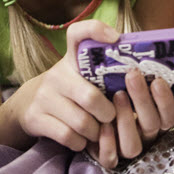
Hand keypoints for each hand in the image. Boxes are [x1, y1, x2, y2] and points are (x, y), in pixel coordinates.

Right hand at [4, 21, 117, 156]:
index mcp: (72, 59)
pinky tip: (83, 138)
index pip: (78, 33)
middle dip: (108, 113)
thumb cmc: (72, 89)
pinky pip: (67, 136)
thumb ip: (108, 68)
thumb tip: (143, 70)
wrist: (30, 105)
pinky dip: (81, 142)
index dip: (97, 30)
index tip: (115, 38)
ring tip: (99, 130)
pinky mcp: (35, 117)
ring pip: (81, 122)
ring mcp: (44, 96)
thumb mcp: (85, 74)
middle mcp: (56, 74)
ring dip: (96, 132)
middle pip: (91, 97)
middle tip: (112, 117)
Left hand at [86, 46, 173, 166]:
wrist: (65, 93)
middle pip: (153, 125)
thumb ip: (121, 51)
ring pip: (134, 145)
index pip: (171, 115)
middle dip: (144, 100)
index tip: (157, 79)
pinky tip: (103, 126)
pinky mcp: (104, 154)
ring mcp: (124, 143)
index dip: (167, 100)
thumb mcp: (107, 59)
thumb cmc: (95, 74)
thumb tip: (121, 39)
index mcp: (152, 112)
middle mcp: (141, 130)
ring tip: (117, 95)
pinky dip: (108, 145)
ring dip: (128, 121)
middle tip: (132, 76)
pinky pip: (111, 159)